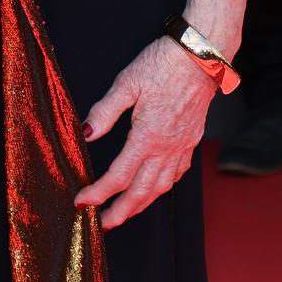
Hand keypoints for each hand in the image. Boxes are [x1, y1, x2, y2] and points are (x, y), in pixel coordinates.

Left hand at [74, 37, 214, 229]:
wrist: (201, 56)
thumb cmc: (162, 64)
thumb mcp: (127, 83)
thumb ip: (105, 112)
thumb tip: (85, 134)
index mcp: (147, 136)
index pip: (118, 176)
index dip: (97, 193)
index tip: (80, 201)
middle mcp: (166, 147)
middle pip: (141, 192)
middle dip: (120, 213)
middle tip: (102, 225)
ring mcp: (182, 146)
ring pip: (161, 187)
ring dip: (141, 205)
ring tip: (125, 214)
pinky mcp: (191, 140)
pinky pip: (177, 173)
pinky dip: (163, 187)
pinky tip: (155, 189)